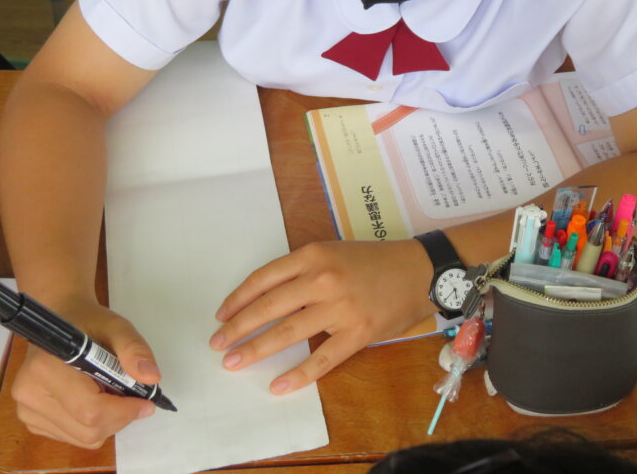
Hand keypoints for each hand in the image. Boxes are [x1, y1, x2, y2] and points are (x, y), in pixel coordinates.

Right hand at [11, 298, 160, 448]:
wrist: (61, 320)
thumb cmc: (88, 323)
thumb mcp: (117, 326)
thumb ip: (135, 349)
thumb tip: (151, 378)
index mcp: (45, 368)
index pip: (90, 410)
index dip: (124, 411)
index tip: (147, 402)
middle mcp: (29, 394)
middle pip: (88, 430)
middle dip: (120, 417)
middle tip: (133, 396)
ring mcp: (27, 411)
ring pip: (82, 438)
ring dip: (109, 422)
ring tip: (112, 393)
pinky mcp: (31, 421)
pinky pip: (73, 437)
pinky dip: (93, 425)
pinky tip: (96, 399)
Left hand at [210, 239, 432, 394]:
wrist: (419, 269)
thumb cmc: (375, 260)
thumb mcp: (334, 252)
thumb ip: (304, 270)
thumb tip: (268, 297)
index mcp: (313, 256)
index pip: (263, 278)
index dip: (238, 299)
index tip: (221, 315)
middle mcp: (322, 279)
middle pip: (268, 307)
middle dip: (237, 328)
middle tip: (217, 344)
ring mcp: (339, 308)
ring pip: (287, 332)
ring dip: (256, 350)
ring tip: (233, 362)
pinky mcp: (357, 333)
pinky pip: (321, 359)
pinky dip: (298, 375)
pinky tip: (278, 385)